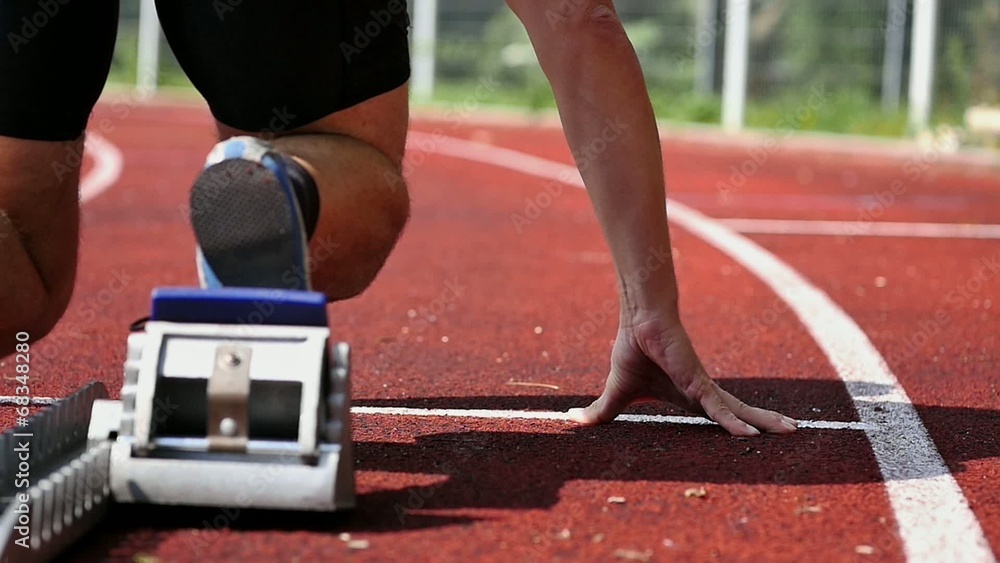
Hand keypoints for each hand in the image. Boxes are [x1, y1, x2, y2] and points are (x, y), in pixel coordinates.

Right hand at [568, 311, 797, 435]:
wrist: (638, 321)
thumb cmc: (632, 350)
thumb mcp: (617, 393)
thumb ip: (601, 412)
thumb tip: (571, 421)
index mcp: (687, 395)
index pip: (716, 414)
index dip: (734, 424)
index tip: (754, 436)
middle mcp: (701, 392)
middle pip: (738, 412)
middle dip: (765, 422)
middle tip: (792, 431)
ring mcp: (703, 388)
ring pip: (738, 411)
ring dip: (765, 422)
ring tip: (793, 431)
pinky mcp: (698, 383)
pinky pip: (719, 409)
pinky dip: (734, 423)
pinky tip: (752, 436)